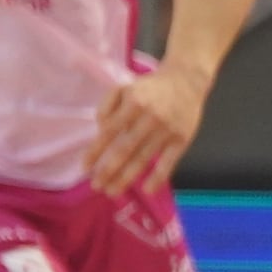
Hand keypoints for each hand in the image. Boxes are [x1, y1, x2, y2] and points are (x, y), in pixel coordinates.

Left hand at [87, 59, 208, 197]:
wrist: (187, 80)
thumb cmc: (151, 88)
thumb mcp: (125, 87)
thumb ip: (107, 105)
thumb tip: (101, 130)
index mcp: (134, 103)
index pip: (109, 132)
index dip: (96, 151)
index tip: (85, 168)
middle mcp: (150, 117)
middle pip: (125, 149)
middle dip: (109, 170)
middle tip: (97, 186)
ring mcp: (167, 130)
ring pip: (144, 158)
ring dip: (127, 178)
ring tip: (112, 191)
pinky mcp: (182, 139)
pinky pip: (169, 162)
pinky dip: (159, 177)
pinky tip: (147, 190)